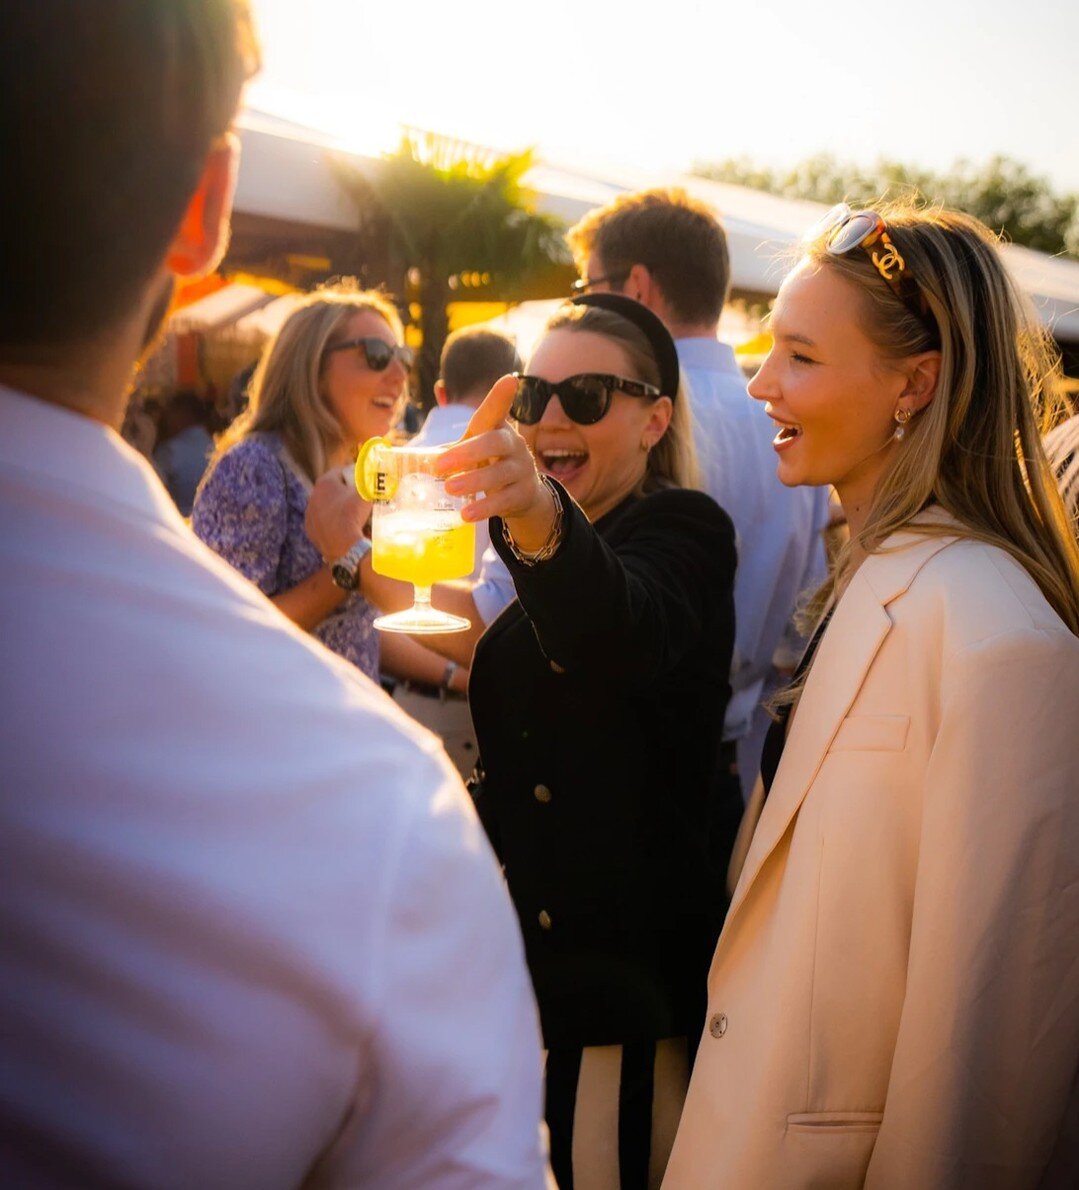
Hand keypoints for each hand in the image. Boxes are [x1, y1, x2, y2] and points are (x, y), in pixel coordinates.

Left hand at [305, 466, 371, 560]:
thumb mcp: (366, 493)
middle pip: (332, 489)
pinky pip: (322, 522)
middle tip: (358, 499)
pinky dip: (330, 523)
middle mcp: (313, 496)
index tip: (363, 481)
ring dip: (336, 507)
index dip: (353, 475)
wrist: (343, 545)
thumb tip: (377, 476)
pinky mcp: (310, 529)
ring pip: (325, 506)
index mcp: (325, 482)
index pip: (341, 471)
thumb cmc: (353, 514)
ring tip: (350, 515)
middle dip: (344, 492)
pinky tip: (341, 527)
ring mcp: (310, 514)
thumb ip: (370, 482)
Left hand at [436, 374, 556, 550]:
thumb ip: (445, 453)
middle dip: (469, 452)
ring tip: (450, 489)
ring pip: (501, 473)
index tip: (509, 380)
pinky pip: (504, 500)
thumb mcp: (469, 454)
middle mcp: (513, 445)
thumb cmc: (488, 465)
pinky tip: (467, 514)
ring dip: (474, 480)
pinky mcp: (523, 494)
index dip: (502, 396)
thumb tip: (404, 461)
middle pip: (495, 442)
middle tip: (441, 464)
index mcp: (496, 429)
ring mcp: (521, 470)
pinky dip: (484, 508)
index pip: (497, 411)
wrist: (522, 494)